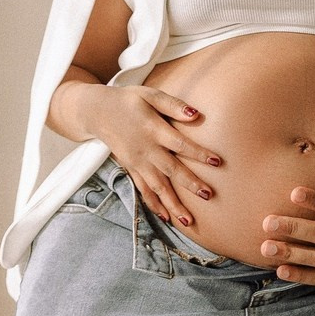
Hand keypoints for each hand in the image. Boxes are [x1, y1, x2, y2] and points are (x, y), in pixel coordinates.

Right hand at [69, 83, 221, 226]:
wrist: (97, 112)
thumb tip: (196, 114)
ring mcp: (137, 162)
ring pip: (157, 187)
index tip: (217, 162)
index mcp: (152, 130)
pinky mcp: (131, 169)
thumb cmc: (129, 101)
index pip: (179, 143)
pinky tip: (167, 217)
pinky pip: (143, 190)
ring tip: (189, 220)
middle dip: (189, 184)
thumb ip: (172, 105)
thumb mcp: (150, 95)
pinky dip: (154, 204)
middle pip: (170, 170)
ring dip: (172, 204)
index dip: (198, 153)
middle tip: (208, 195)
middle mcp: (145, 150)